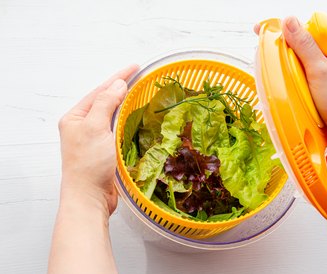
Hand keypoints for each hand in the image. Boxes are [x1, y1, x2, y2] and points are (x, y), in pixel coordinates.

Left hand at [58, 65, 138, 214]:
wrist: (90, 197)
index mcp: (75, 117)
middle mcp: (83, 125)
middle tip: (139, 77)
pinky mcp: (104, 149)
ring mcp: (94, 137)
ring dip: (125, 103)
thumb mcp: (95, 128)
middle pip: (105, 100)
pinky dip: (127, 120)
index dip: (118, 77)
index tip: (134, 67)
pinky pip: (117, 128)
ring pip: (112, 114)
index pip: (99, 91)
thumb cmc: (88, 164)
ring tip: (138, 91)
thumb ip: (106, 103)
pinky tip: (136, 116)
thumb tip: (117, 85)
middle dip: (121, 88)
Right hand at [254, 17, 326, 146]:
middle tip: (266, 58)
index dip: (278, 29)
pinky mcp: (306, 87)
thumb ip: (305, 45)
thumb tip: (289, 22)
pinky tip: (282, 88)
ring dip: (279, 69)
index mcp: (323, 48)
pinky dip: (283, 82)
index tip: (259, 30)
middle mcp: (317, 58)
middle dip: (276, 51)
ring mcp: (311, 73)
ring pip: (288, 63)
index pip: (298, 29)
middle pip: (290, 46)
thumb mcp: (319, 68)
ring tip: (275, 78)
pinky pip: (289, 79)